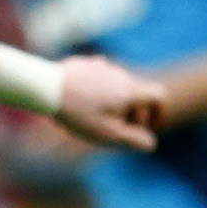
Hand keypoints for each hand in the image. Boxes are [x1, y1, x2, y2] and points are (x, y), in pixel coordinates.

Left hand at [51, 55, 165, 150]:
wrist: (47, 88)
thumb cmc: (79, 114)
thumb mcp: (108, 134)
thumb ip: (134, 140)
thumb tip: (151, 143)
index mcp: (130, 92)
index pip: (158, 96)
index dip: (158, 112)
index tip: (147, 125)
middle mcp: (120, 75)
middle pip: (137, 92)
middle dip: (132, 111)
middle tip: (116, 129)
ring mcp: (103, 67)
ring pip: (118, 85)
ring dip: (114, 100)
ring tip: (94, 116)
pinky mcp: (86, 64)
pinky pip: (100, 77)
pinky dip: (99, 89)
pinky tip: (82, 101)